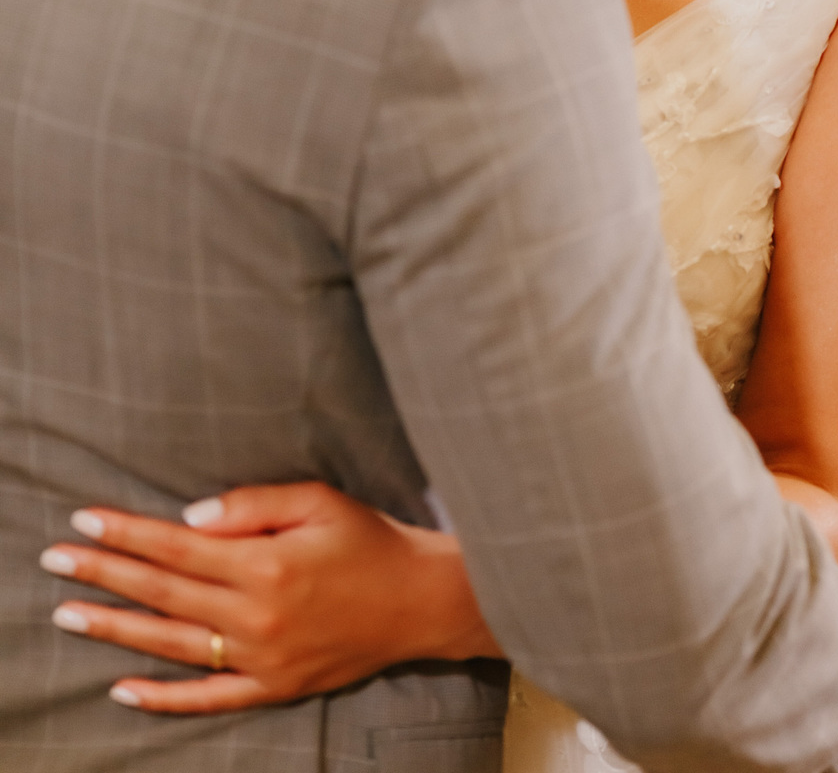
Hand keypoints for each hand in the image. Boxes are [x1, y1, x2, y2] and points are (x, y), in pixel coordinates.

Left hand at [39, 482, 499, 714]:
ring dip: (117, 629)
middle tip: (55, 561)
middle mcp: (257, 616)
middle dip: (105, 575)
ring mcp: (262, 658)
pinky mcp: (274, 687)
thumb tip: (188, 519)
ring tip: (69, 616)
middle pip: (164, 593)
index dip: (128, 533)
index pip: (177, 547)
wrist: (420, 601)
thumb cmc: (370, 539)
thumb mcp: (319, 500)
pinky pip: (208, 698)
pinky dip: (162, 698)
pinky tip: (122, 688)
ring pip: (173, 645)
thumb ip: (253, 505)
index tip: (84, 521)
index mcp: (266, 564)